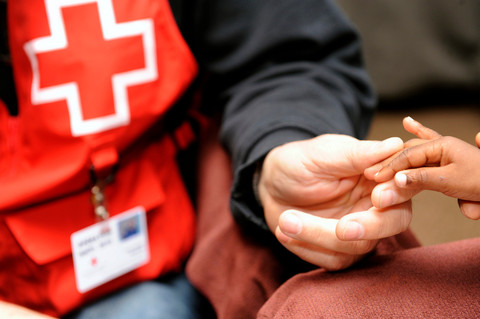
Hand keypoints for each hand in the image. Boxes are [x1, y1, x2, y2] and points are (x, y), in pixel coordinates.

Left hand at [258, 134, 410, 269]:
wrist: (271, 185)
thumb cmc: (299, 162)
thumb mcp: (322, 153)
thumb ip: (356, 154)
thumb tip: (394, 144)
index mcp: (378, 175)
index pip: (404, 186)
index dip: (397, 194)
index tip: (377, 197)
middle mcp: (376, 205)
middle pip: (393, 223)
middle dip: (369, 228)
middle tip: (341, 228)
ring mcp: (361, 230)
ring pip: (358, 246)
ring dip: (319, 236)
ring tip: (286, 219)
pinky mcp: (341, 250)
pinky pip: (335, 260)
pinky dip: (307, 248)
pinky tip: (284, 231)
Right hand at [369, 117, 479, 219]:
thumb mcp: (449, 182)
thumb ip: (421, 179)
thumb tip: (395, 179)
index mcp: (441, 146)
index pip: (407, 156)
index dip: (388, 167)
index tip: (373, 178)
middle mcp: (441, 144)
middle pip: (408, 153)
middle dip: (389, 163)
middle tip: (371, 174)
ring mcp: (445, 148)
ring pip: (415, 152)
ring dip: (398, 157)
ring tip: (378, 160)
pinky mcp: (449, 156)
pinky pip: (430, 144)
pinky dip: (419, 131)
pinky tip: (408, 122)